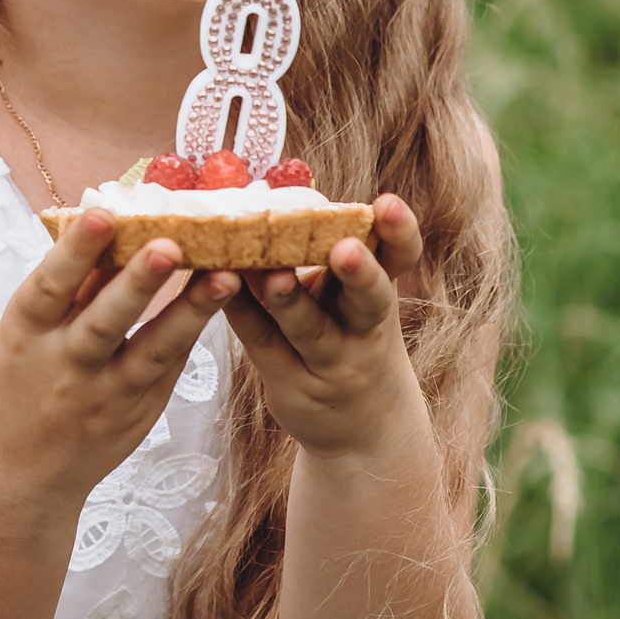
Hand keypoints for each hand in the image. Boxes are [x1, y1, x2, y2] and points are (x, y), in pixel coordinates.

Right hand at [0, 211, 234, 512]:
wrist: (11, 479)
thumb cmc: (11, 388)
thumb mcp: (18, 339)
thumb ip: (62, 295)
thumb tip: (104, 226)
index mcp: (20, 338)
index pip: (48, 287)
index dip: (74, 251)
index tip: (102, 213)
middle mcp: (63, 368)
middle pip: (105, 321)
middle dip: (138, 283)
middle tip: (172, 244)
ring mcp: (103, 397)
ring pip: (151, 352)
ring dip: (188, 312)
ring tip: (224, 277)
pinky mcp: (135, 416)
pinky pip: (166, 369)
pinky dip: (190, 334)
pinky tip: (218, 301)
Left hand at [221, 195, 427, 461]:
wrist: (362, 428)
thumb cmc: (350, 339)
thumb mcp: (356, 300)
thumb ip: (330, 254)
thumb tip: (273, 190)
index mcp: (382, 296)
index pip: (400, 260)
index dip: (399, 232)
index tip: (387, 203)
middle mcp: (364, 331)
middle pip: (370, 301)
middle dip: (360, 273)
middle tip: (345, 248)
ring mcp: (331, 362)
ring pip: (311, 330)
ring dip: (290, 301)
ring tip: (274, 277)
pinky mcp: (292, 384)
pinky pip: (263, 342)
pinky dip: (241, 311)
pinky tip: (219, 286)